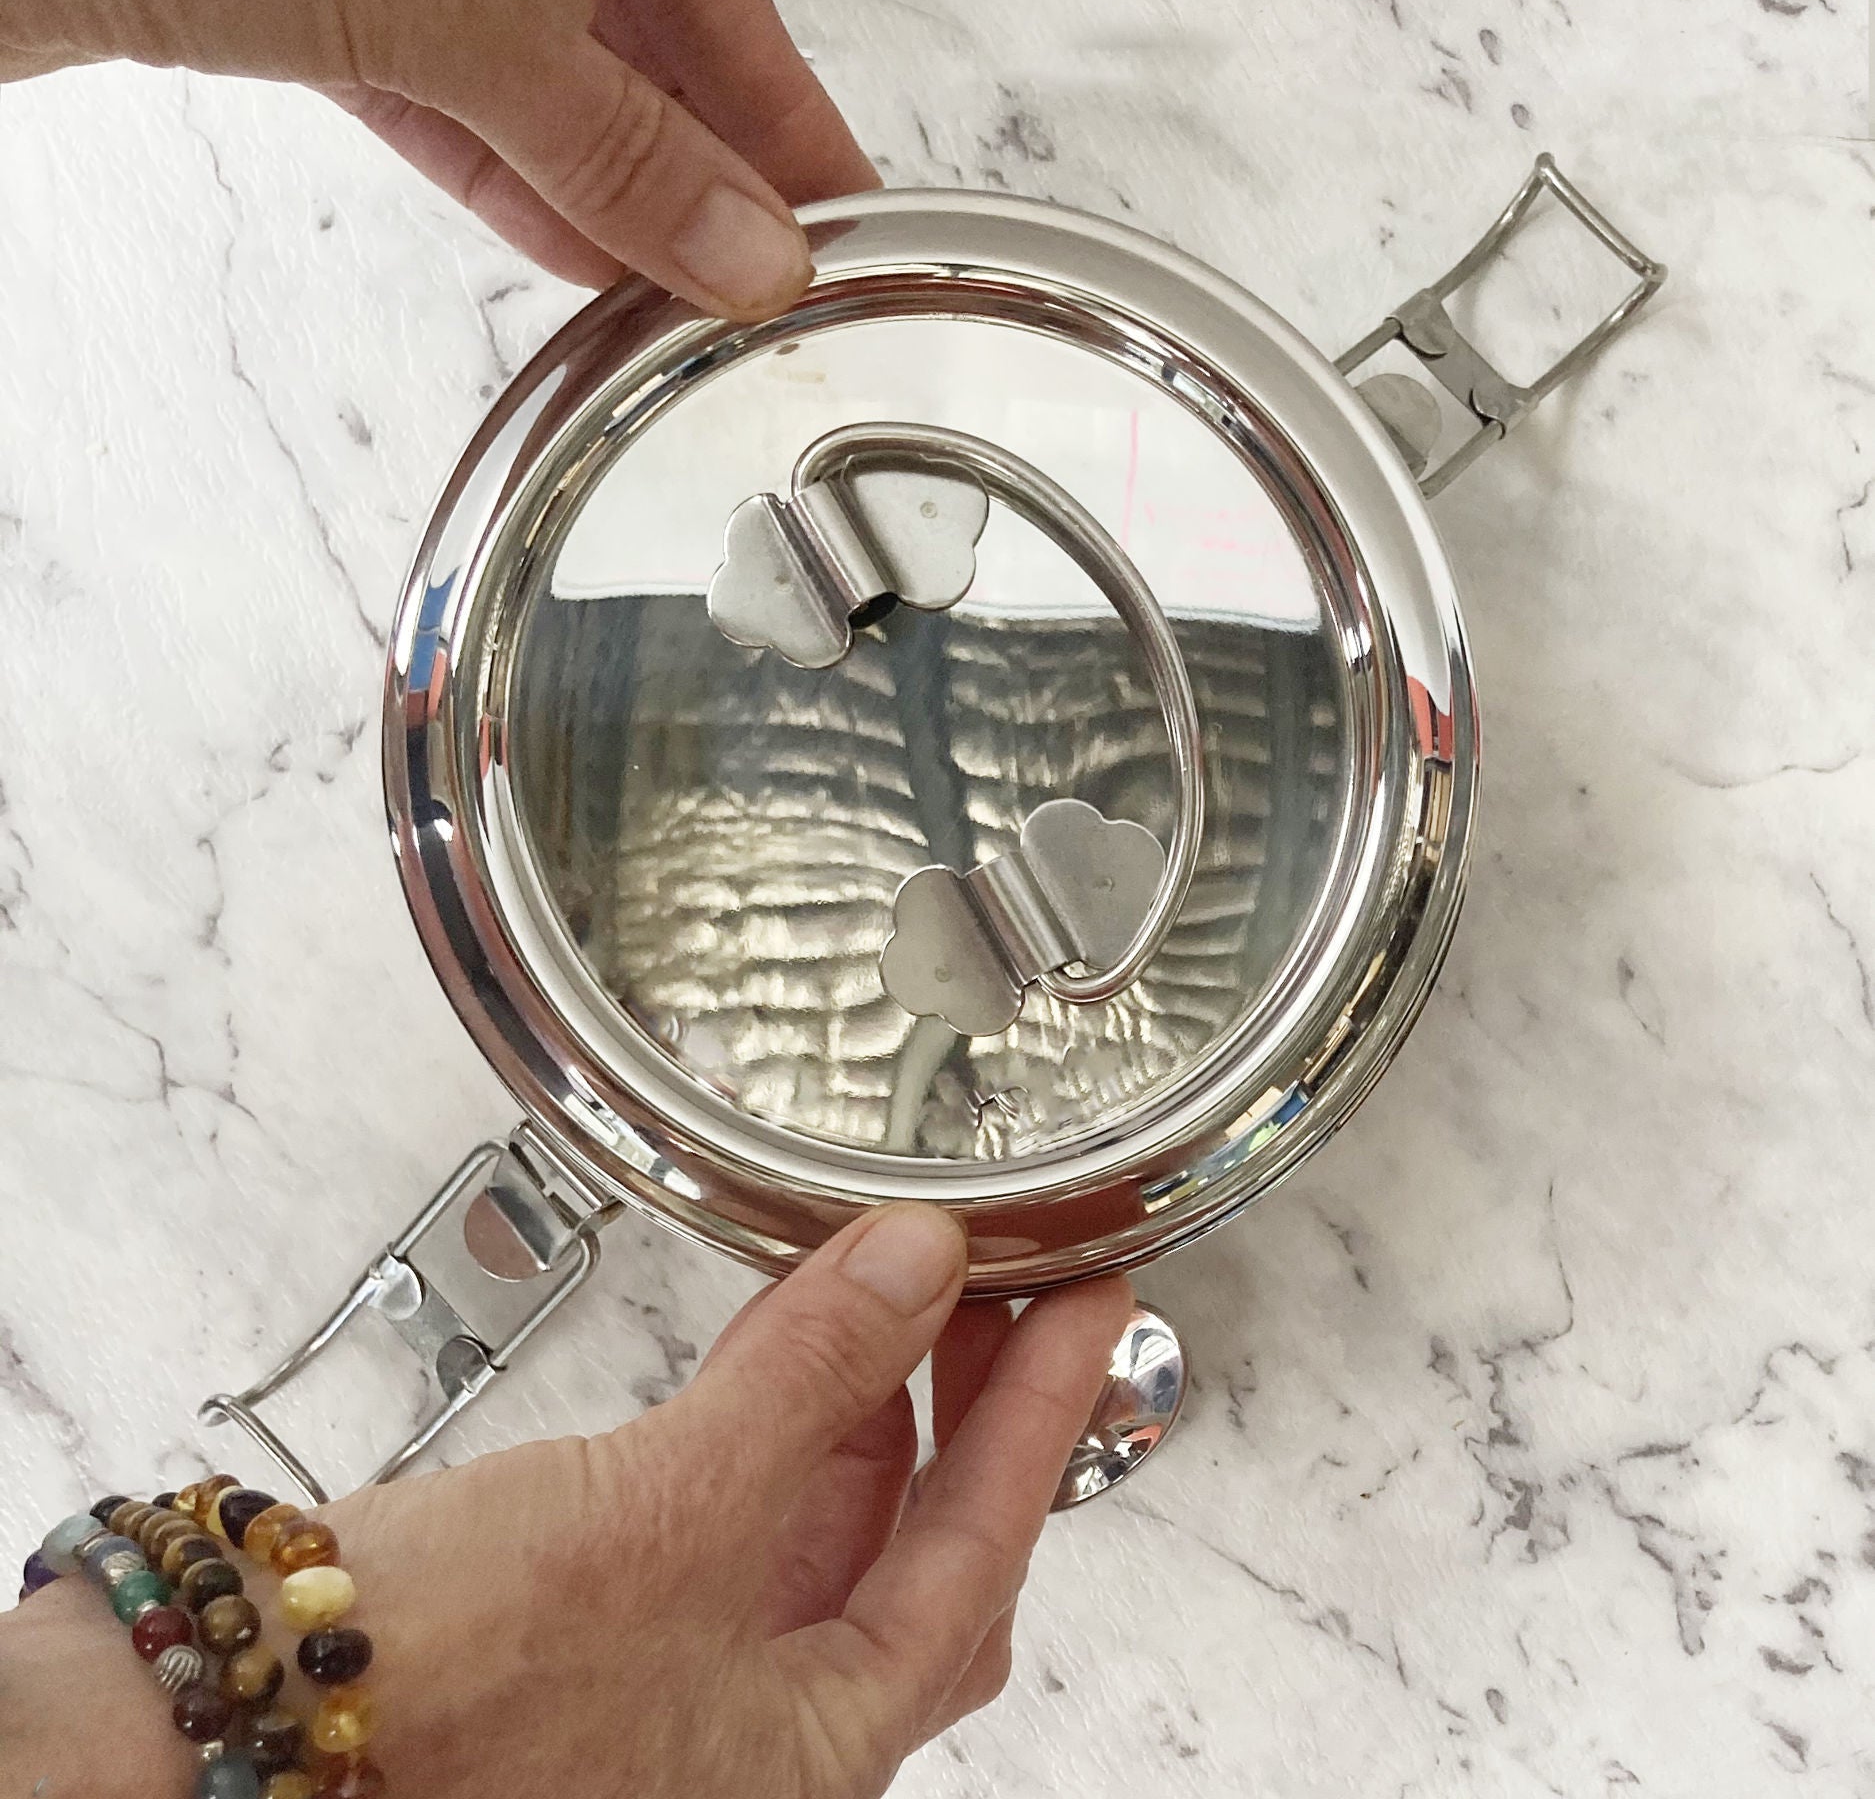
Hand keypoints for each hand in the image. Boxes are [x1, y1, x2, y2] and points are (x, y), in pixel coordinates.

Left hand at [0, 0, 877, 314]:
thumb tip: (741, 240)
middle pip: (617, 7)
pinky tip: (567, 243)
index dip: (773, 91)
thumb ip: (590, 124)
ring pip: (519, 57)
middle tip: (772, 267)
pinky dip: (496, 167)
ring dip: (604, 181)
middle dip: (698, 149)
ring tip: (684, 284)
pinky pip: (419, 84)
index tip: (838, 206)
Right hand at [6, 1206, 1131, 1798]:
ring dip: (877, 1397)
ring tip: (913, 1282)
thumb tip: (921, 1259)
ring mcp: (681, 1672)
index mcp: (814, 1747)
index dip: (1048, 1415)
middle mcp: (762, 1727)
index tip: (1094, 1307)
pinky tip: (788, 1332)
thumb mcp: (665, 1516)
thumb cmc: (429, 1699)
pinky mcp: (602, 1612)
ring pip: (829, 1520)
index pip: (981, 1552)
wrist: (210, 1734)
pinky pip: (735, 1499)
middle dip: (974, 1405)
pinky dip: (776, 1408)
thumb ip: (813, 1379)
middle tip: (1014, 1285)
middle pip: (921, 1548)